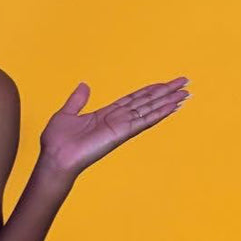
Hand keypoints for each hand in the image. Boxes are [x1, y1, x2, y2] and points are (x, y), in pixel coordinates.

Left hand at [39, 77, 190, 179]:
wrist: (54, 158)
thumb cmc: (57, 142)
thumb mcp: (66, 114)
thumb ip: (78, 100)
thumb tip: (84, 85)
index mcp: (106, 114)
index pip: (133, 99)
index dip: (149, 91)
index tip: (165, 84)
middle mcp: (117, 120)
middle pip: (146, 102)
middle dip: (165, 92)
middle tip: (184, 82)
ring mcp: (121, 127)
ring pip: (149, 110)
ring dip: (168, 101)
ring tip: (185, 93)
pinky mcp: (121, 133)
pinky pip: (144, 120)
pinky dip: (159, 113)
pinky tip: (173, 106)